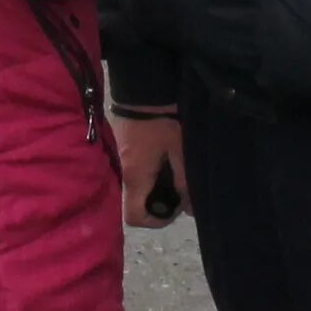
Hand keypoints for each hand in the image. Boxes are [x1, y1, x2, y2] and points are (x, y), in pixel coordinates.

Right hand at [114, 113, 186, 228]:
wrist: (143, 90)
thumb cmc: (162, 121)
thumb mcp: (180, 151)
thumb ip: (184, 181)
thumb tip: (189, 209)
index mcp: (136, 178)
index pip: (135, 217)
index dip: (155, 221)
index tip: (173, 208)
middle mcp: (124, 174)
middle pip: (136, 203)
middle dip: (158, 202)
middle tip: (179, 189)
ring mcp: (120, 161)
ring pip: (137, 188)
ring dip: (155, 187)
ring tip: (174, 171)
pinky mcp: (123, 150)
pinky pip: (135, 172)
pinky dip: (149, 174)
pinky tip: (164, 160)